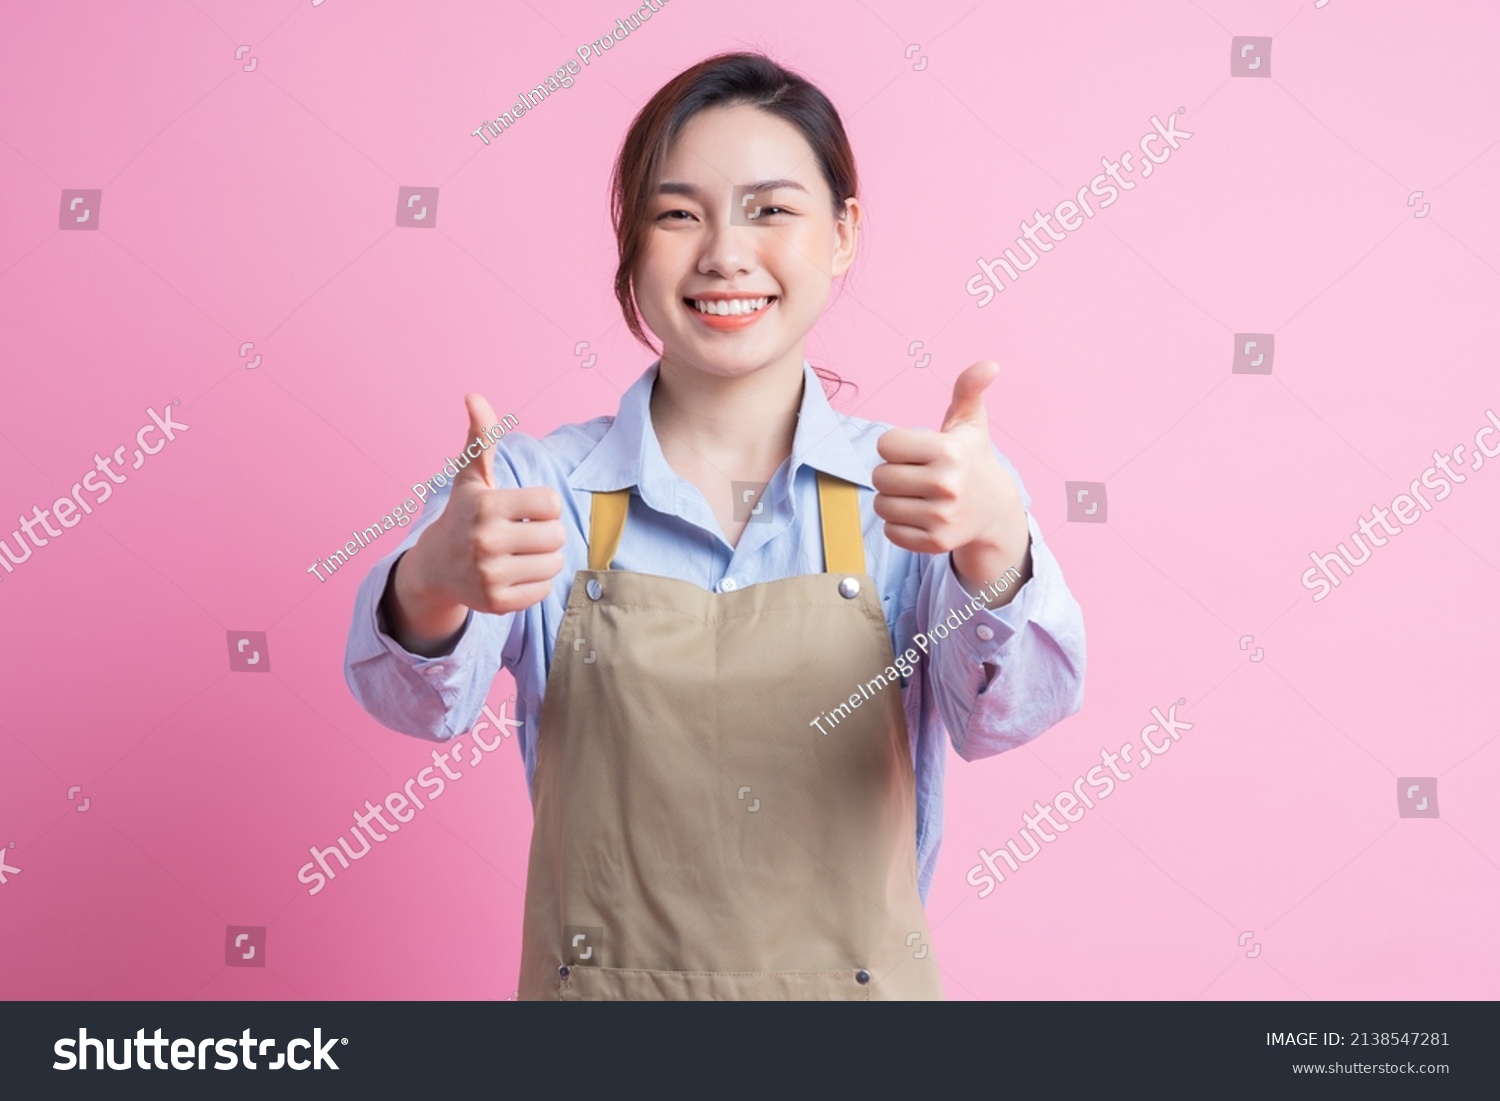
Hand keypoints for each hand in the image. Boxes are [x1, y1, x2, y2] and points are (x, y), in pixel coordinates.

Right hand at [392, 394, 565, 645]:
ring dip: (543, 558)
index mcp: (486, 507)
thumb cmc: (464, 515)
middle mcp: (486, 542)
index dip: (541, 505)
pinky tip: (512, 574)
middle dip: (545, 532)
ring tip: (518, 554)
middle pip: (557, 535)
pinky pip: (544, 590)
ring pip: (555, 563)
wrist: (435, 568)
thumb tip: (473, 396)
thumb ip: (480, 438)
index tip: (521, 509)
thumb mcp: (471, 477)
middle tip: (520, 534)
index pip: (551, 502)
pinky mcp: (497, 603)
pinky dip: (535, 583)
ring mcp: (490, 576)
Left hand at [872, 361, 1029, 593]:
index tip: (916, 451)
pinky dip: (898, 524)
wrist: (994, 510)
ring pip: (881, 505)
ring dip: (892, 500)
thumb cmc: (971, 459)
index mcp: (949, 452)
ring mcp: (941, 517)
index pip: (885, 445)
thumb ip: (969, 388)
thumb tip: (989, 364)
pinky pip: (890, 531)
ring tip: (917, 495)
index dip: (895, 446)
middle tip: (915, 475)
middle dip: (892, 473)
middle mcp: (946, 485)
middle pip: (880, 476)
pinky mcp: (936, 543)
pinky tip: (919, 515)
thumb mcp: (970, 422)